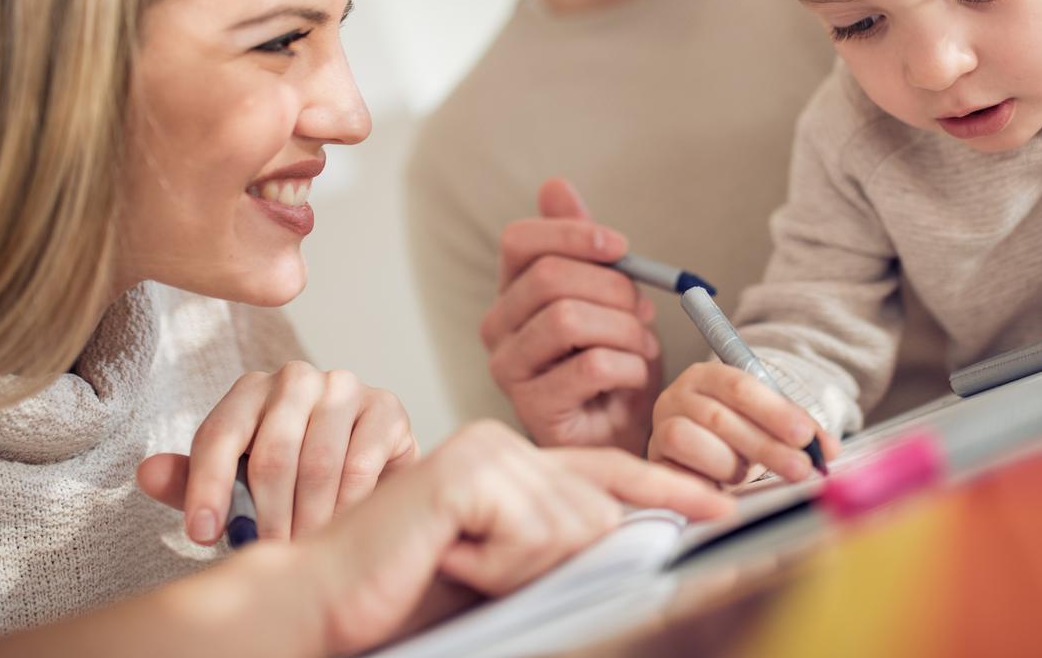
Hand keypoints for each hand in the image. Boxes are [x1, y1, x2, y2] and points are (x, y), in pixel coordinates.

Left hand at [137, 362, 416, 543]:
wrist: (359, 476)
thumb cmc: (289, 481)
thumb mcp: (235, 484)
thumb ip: (192, 481)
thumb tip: (146, 473)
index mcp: (251, 390)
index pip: (220, 433)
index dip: (206, 487)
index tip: (202, 536)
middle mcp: (297, 378)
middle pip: (272, 451)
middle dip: (266, 514)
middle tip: (267, 553)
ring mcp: (345, 388)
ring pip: (319, 461)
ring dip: (307, 517)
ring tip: (302, 548)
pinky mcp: (386, 408)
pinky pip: (361, 463)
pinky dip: (346, 505)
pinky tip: (338, 527)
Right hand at [308, 421, 733, 652]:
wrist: (322, 599)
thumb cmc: (405, 591)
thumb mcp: (503, 570)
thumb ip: (558, 548)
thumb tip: (630, 542)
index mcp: (512, 462)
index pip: (608, 471)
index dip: (666, 489)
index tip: (718, 508)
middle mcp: (503, 443)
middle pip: (596, 510)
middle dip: (555, 562)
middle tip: (476, 567)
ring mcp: (484, 450)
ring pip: (572, 526)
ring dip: (519, 569)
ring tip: (457, 561)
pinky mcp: (467, 472)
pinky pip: (532, 532)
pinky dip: (497, 564)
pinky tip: (449, 555)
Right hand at [485, 178, 661, 453]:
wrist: (623, 433)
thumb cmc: (614, 359)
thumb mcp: (607, 294)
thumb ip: (583, 244)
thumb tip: (554, 185)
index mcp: (513, 290)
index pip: (519, 241)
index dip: (571, 233)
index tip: (621, 246)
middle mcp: (499, 326)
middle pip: (548, 278)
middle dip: (612, 287)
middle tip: (644, 309)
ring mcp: (509, 369)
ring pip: (568, 320)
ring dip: (625, 329)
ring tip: (643, 346)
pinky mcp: (533, 407)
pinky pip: (590, 366)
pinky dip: (629, 366)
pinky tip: (636, 376)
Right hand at [647, 363, 837, 486]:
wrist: (696, 458)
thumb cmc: (733, 437)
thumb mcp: (766, 425)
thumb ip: (797, 431)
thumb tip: (828, 450)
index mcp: (708, 375)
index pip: (741, 386)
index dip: (775, 411)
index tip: (805, 436)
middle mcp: (679, 394)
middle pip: (722, 416)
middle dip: (767, 445)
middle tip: (801, 467)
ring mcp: (662, 424)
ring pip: (694, 438)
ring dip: (733, 462)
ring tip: (747, 474)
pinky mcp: (655, 457)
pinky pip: (677, 466)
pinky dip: (708, 477)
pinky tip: (725, 485)